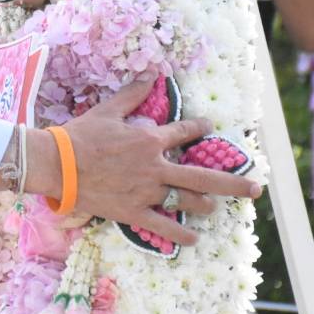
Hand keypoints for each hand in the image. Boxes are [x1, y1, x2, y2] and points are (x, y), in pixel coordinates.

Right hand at [57, 78, 262, 248]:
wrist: (57, 164)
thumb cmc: (80, 135)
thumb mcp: (107, 110)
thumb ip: (133, 94)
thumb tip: (152, 74)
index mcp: (150, 141)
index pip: (184, 132)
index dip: (199, 127)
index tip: (208, 126)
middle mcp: (155, 167)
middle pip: (203, 177)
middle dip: (233, 182)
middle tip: (255, 188)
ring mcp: (146, 192)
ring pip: (186, 201)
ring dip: (205, 205)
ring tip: (215, 208)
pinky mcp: (133, 212)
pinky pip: (163, 226)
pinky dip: (181, 234)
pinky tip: (194, 239)